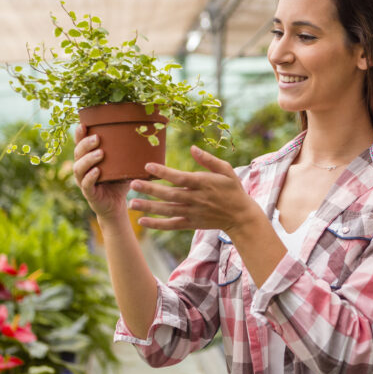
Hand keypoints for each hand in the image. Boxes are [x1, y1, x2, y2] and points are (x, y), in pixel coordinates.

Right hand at [72, 124, 129, 218]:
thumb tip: (145, 135)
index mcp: (87, 159)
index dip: (79, 135)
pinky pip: (86, 184)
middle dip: (85, 144)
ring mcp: (83, 181)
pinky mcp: (89, 193)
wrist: (117, 205)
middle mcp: (82, 169)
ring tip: (100, 153)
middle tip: (97, 138)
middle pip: (78, 153)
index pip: (80, 144)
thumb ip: (128, 152)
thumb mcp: (123, 165)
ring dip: (88, 159)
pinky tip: (97, 171)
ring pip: (79, 168)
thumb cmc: (119, 181)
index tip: (83, 125)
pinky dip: (91, 177)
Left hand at [128, 146, 257, 232]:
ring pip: (168, 210)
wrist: (241, 216)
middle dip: (151, 189)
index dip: (164, 173)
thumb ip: (209, 160)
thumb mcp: (226, 170)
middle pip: (170, 194)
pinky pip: (172, 225)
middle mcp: (196, 199)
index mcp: (204, 184)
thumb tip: (192, 148)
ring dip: (149, 207)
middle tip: (133, 184)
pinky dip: (157, 224)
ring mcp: (193, 213)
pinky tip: (142, 221)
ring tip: (131, 203)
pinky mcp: (191, 224)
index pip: (180, 178)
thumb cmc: (233, 189)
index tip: (148, 166)